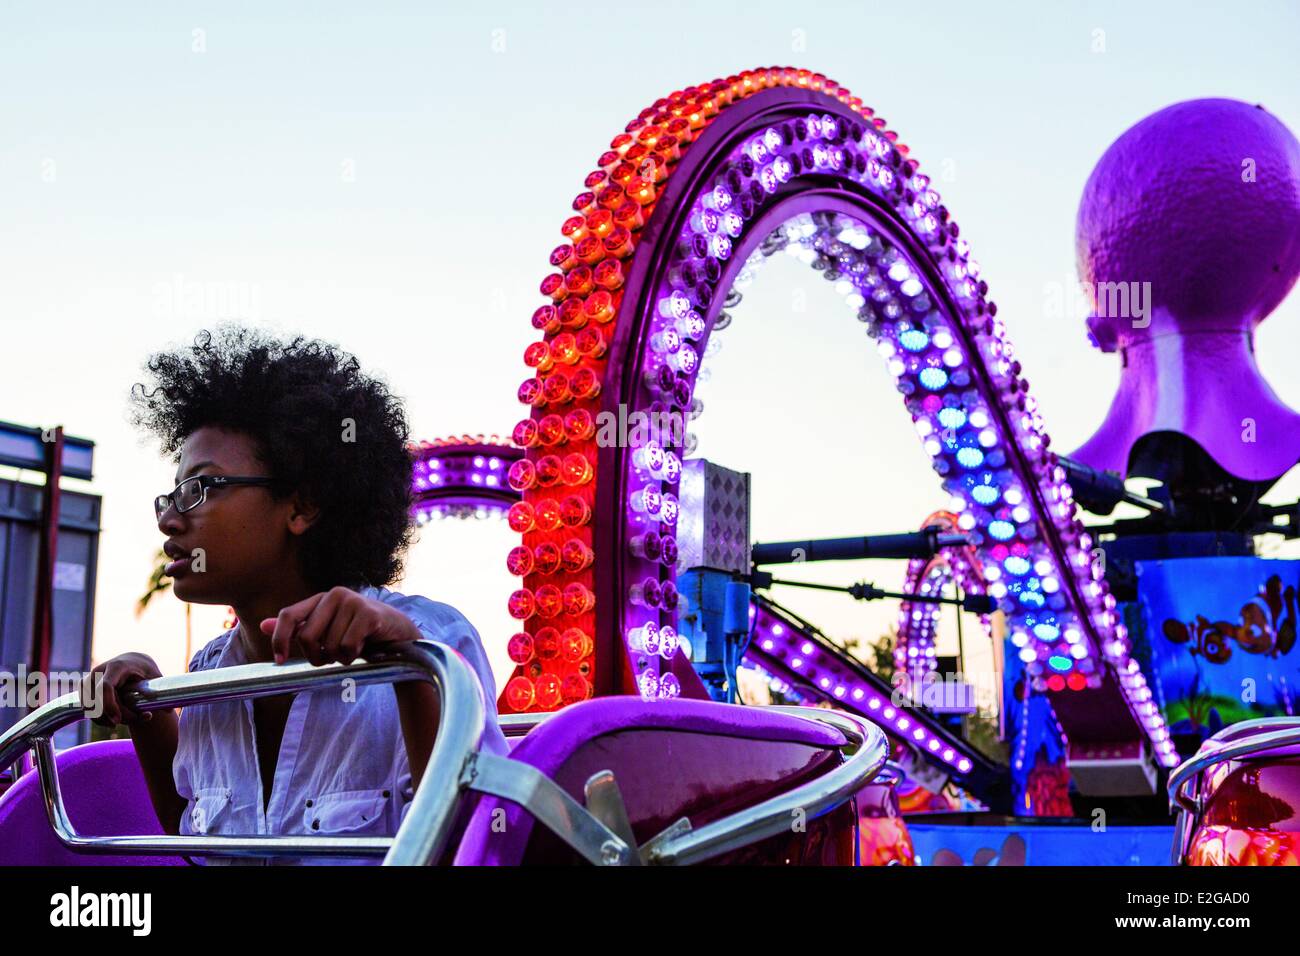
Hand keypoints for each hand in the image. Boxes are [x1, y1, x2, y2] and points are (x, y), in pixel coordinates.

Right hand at [86, 652, 162, 727]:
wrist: (133, 662)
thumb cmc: (145, 671)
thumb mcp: (155, 679)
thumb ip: (161, 693)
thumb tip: (171, 711)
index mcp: (117, 666)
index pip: (105, 687)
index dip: (109, 705)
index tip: (118, 720)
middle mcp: (99, 671)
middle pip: (98, 701)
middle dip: (114, 715)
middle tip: (134, 718)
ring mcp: (89, 679)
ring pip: (90, 706)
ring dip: (106, 718)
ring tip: (126, 718)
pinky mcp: (85, 688)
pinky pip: (87, 708)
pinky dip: (99, 718)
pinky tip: (114, 719)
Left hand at [261, 586, 422, 665]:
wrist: (399, 634)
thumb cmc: (360, 634)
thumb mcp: (327, 630)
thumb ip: (298, 627)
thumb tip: (262, 625)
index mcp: (321, 599)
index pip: (288, 615)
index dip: (279, 639)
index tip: (280, 661)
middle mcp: (335, 595)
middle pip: (307, 637)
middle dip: (316, 656)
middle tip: (330, 658)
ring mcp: (353, 602)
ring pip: (329, 646)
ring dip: (339, 658)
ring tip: (353, 650)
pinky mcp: (369, 614)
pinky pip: (347, 647)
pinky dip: (353, 656)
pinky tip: (365, 647)